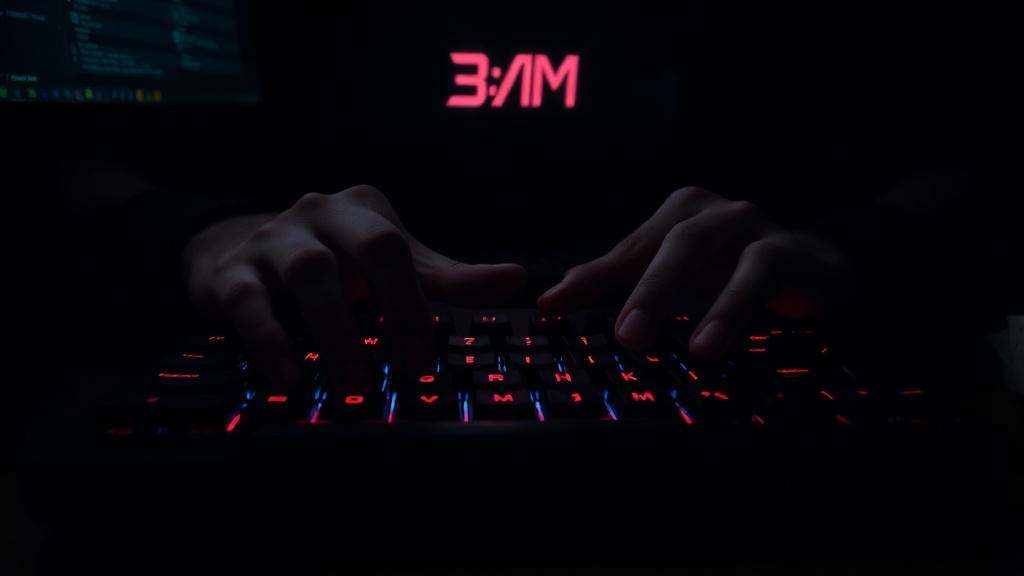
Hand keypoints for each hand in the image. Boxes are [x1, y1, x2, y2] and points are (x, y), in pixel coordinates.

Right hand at [180, 185, 527, 387]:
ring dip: (335, 333)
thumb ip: (448, 279)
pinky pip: (247, 302)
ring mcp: (271, 240)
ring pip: (309, 273)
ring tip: (355, 387)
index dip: (417, 303)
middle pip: (365, 250)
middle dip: (393, 311)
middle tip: (409, 373)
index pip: (399, 248)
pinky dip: (269, 340)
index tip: (428, 362)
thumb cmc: (333, 263)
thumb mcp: (390, 265)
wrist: (235, 254)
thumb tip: (515, 280)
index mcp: (362, 210)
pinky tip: (290, 377)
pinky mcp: (229, 274)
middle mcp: (318, 214)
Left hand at [536, 186, 856, 359]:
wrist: (817, 265)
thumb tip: (553, 301)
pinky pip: (757, 271)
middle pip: (666, 241)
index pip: (627, 249)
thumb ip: (623, 282)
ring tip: (667, 344)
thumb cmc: (734, 271)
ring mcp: (748, 225)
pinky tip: (712, 342)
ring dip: (682, 293)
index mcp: (677, 215)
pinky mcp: (787, 250)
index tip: (551, 306)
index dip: (589, 278)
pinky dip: (732, 306)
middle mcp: (709, 212)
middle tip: (625, 336)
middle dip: (641, 287)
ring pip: (705, 247)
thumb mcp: (679, 276)